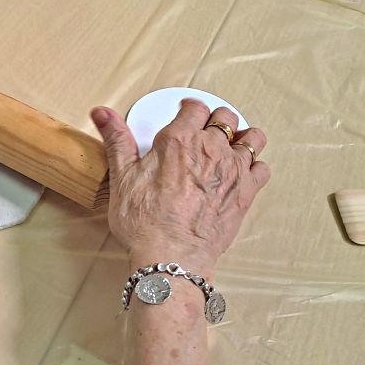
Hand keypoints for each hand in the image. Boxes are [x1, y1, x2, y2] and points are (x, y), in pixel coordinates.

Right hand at [90, 99, 270, 271]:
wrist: (171, 257)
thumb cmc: (144, 222)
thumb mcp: (122, 178)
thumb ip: (117, 140)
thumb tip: (102, 112)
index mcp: (179, 140)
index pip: (194, 108)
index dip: (189, 109)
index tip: (186, 114)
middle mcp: (210, 149)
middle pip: (225, 117)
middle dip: (216, 119)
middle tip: (206, 130)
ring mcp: (233, 170)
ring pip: (251, 137)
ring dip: (242, 137)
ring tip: (231, 145)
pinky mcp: (246, 192)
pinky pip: (262, 167)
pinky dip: (254, 166)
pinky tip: (243, 171)